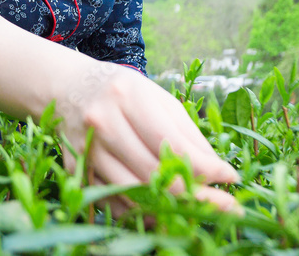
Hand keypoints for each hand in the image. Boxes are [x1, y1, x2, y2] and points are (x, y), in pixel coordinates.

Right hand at [55, 62, 241, 215]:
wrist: (67, 87)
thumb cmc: (122, 91)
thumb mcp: (157, 97)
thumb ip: (187, 132)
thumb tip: (216, 171)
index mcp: (128, 97)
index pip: (172, 143)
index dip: (205, 167)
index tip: (230, 178)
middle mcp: (103, 122)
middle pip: (154, 173)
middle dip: (196, 195)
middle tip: (226, 205)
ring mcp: (86, 148)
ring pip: (134, 193)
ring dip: (171, 208)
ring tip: (199, 212)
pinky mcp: (77, 169)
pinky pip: (113, 201)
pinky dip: (141, 212)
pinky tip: (165, 212)